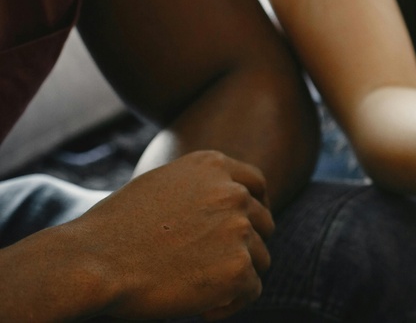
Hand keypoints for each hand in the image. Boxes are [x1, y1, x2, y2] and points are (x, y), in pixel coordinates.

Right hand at [65, 150, 273, 319]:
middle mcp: (232, 192)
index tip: (245, 231)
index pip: (257, 185)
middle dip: (245, 247)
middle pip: (264, 223)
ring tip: (199, 292)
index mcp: (212, 166)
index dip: (255, 210)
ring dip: (237, 276)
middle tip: (213, 271)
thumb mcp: (160, 187)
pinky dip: (230, 303)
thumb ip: (198, 189)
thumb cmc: (112, 231)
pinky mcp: (238, 268)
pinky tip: (201, 309)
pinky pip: (252, 289)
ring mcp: (238, 228)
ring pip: (261, 258)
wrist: (92, 263)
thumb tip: (226, 207)